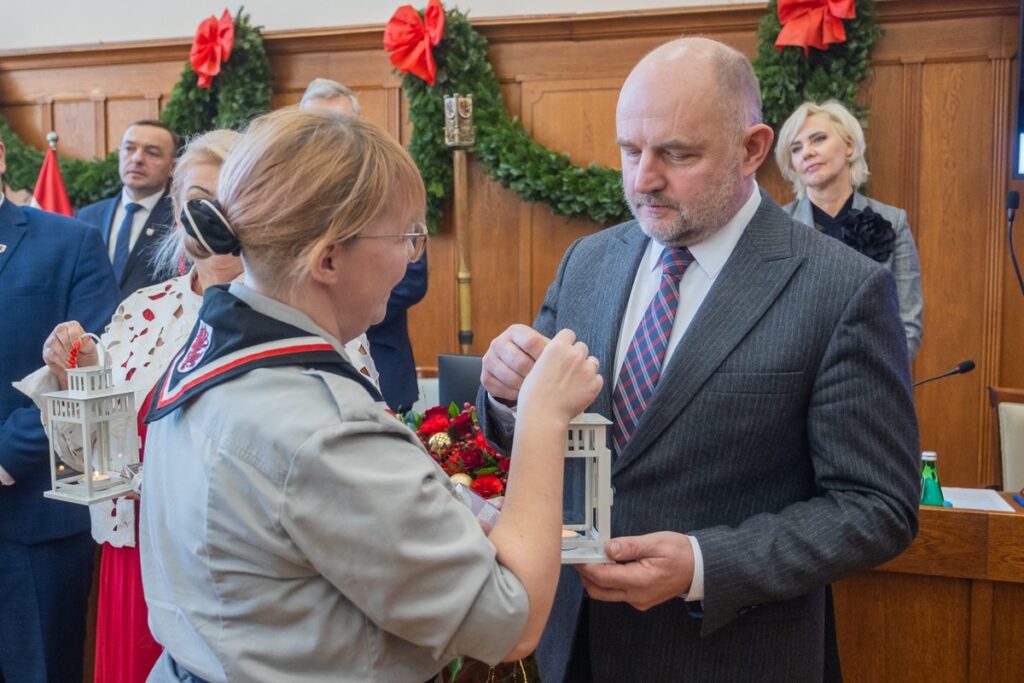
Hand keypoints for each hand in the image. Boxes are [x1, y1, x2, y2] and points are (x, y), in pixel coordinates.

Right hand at [42, 321, 97, 389]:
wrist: (79, 370)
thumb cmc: (86, 356)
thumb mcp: (90, 350)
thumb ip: (87, 343)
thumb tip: (86, 337)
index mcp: (73, 327)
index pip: (72, 326)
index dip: (75, 336)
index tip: (79, 346)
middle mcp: (60, 331)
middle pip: (60, 332)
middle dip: (68, 346)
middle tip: (76, 355)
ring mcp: (51, 341)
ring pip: (54, 343)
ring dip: (64, 354)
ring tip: (73, 362)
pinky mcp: (47, 352)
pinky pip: (51, 354)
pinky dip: (61, 361)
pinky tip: (68, 366)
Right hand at [480, 324, 549, 402]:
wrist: (516, 370)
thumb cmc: (536, 358)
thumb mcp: (544, 349)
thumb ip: (553, 349)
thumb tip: (569, 355)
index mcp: (515, 331)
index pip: (531, 342)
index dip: (544, 356)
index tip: (552, 366)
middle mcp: (498, 342)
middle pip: (520, 362)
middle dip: (534, 375)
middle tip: (544, 382)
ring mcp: (488, 359)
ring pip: (509, 377)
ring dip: (525, 386)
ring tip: (534, 389)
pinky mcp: (484, 377)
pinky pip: (500, 389)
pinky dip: (514, 394)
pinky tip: (522, 392)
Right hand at [518, 329, 602, 423]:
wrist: (543, 415)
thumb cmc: (534, 395)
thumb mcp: (536, 366)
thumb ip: (552, 356)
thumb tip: (560, 354)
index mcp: (556, 347)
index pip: (569, 333)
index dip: (567, 342)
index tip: (565, 350)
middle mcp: (573, 355)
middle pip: (582, 347)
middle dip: (577, 356)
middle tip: (569, 370)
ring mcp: (586, 369)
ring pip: (592, 361)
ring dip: (586, 368)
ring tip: (575, 381)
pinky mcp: (595, 384)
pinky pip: (598, 378)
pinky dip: (592, 384)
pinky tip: (580, 391)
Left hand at [577, 531, 694, 610]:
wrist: (699, 569)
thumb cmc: (680, 554)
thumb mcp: (656, 543)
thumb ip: (630, 546)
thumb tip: (608, 548)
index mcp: (640, 581)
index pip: (602, 577)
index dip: (586, 566)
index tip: (577, 554)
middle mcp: (636, 596)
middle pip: (598, 590)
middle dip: (585, 574)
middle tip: (581, 555)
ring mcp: (638, 601)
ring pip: (605, 594)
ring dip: (595, 578)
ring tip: (594, 557)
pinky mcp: (639, 600)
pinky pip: (616, 594)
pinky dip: (607, 581)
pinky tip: (609, 565)